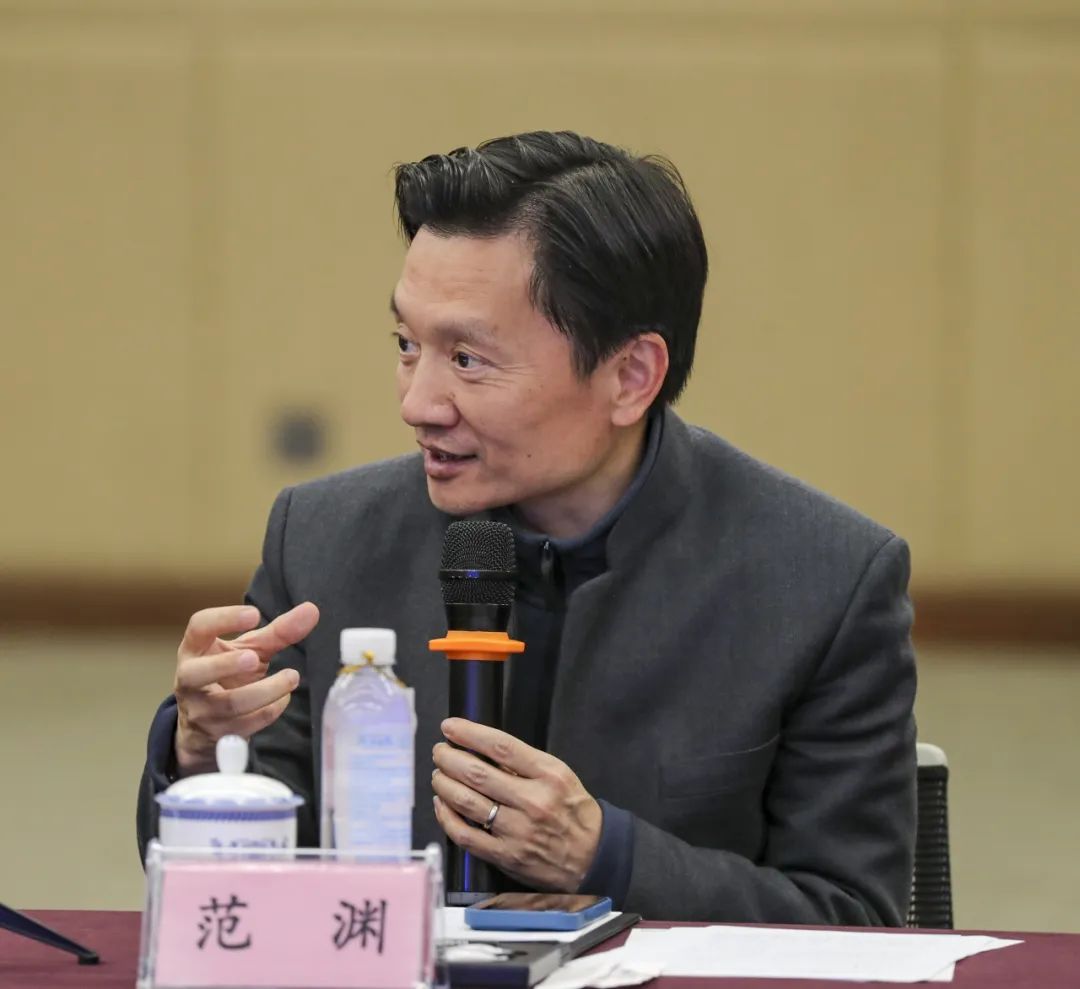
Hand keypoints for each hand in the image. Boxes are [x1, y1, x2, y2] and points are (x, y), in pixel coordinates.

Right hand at [173, 602, 319, 775]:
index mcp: (194, 649)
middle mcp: (189, 680)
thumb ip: (278, 631)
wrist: (206, 725)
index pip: (198, 627)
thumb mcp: (249, 649)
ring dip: (265, 691)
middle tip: (253, 658)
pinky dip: (270, 711)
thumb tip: (312, 610)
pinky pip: (246, 725)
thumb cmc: (229, 674)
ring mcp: (200, 710)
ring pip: (230, 704)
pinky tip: (284, 698)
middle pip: (197, 673)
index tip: (255, 614)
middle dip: (225, 665)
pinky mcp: (217, 735)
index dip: (223, 619)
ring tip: (292, 677)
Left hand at [431, 718, 602, 891]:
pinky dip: (447, 817)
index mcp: (548, 776)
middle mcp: (532, 802)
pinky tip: (442, 805)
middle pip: (477, 773)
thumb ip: (526, 763)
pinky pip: (465, 835)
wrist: (592, 857)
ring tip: (439, 774)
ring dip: (445, 784)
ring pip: (467, 802)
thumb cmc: (573, 812)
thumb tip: (484, 749)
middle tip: (440, 751)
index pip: (501, 747)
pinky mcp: (505, 856)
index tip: (450, 727)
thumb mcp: (560, 776)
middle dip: (449, 758)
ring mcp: (517, 831)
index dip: (470, 733)